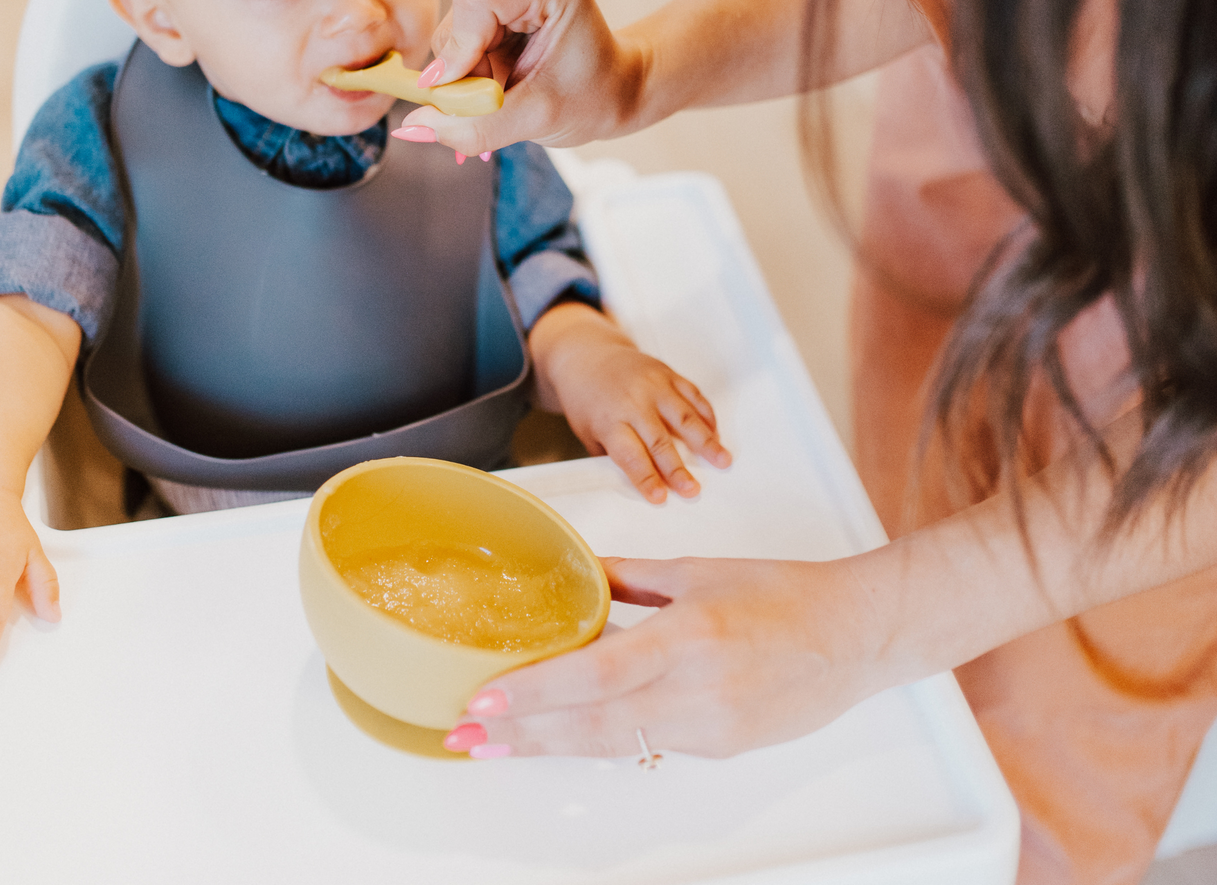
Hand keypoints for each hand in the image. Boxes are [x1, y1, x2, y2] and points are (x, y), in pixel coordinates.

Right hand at [394, 0, 641, 154]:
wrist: (615, 87)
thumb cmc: (593, 96)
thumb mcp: (536, 120)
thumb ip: (474, 126)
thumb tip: (413, 127)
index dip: (459, 50)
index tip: (466, 94)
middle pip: (460, 14)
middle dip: (468, 67)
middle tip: (501, 97)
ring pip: (454, 25)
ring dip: (470, 67)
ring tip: (508, 85)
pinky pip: (460, 27)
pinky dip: (473, 59)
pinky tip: (502, 71)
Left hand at [444, 554, 888, 758]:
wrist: (854, 636)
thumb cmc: (783, 594)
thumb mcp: (697, 572)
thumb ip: (630, 579)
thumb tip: (579, 575)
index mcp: (689, 636)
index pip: (595, 675)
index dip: (535, 693)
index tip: (485, 701)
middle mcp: (698, 691)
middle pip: (593, 725)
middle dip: (523, 736)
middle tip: (467, 739)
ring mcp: (711, 728)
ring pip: (615, 743)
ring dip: (552, 745)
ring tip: (499, 746)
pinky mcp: (720, 748)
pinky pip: (650, 743)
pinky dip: (603, 738)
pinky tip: (565, 732)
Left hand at [529, 303, 729, 502]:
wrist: (586, 356)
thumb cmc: (587, 401)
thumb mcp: (588, 432)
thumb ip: (612, 456)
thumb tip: (637, 485)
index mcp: (609, 420)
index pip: (630, 454)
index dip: (646, 477)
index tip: (661, 498)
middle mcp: (633, 401)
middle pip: (660, 441)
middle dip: (678, 469)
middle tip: (694, 490)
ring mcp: (653, 385)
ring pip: (685, 417)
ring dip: (706, 442)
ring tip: (723, 461)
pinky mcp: (667, 373)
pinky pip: (693, 395)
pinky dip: (707, 415)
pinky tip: (716, 434)